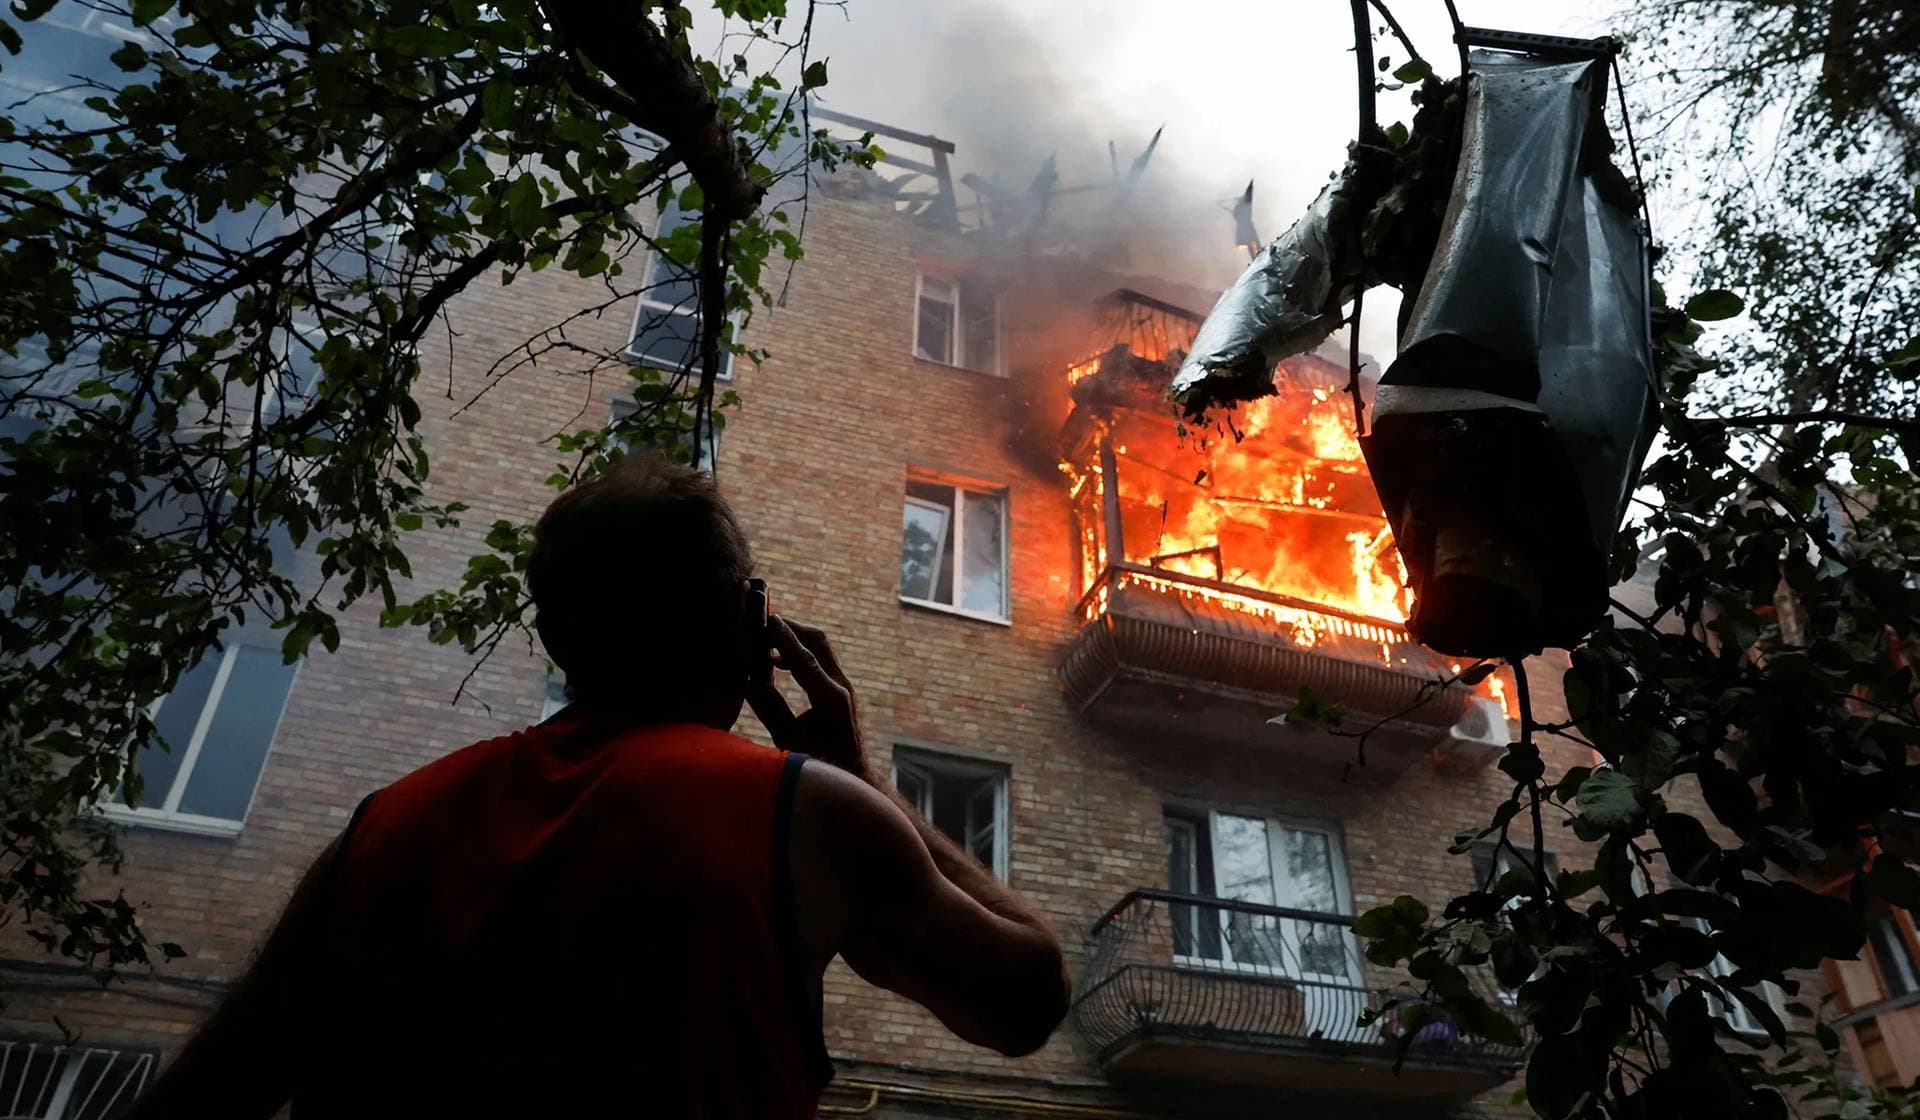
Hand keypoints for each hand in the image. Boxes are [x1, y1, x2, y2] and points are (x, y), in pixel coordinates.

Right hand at [747, 616, 868, 776]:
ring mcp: (843, 686)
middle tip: (760, 622)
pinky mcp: (839, 688)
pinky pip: (818, 660)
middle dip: (789, 629)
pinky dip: (797, 654)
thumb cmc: (817, 763)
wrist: (850, 775)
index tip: (768, 618)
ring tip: (762, 639)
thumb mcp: (786, 738)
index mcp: (830, 700)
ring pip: (819, 648)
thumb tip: (746, 679)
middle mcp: (841, 687)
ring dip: (793, 640)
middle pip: (817, 642)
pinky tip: (775, 661)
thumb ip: (768, 707)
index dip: (785, 637)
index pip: (805, 659)